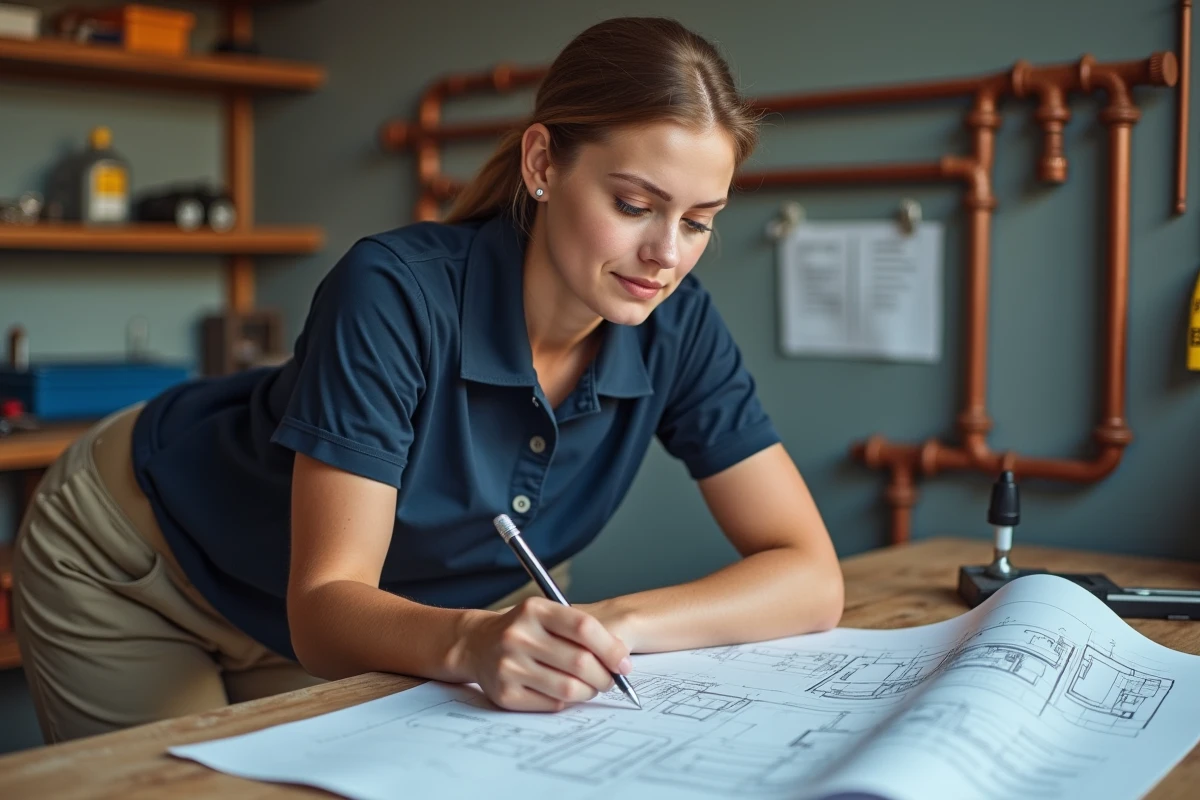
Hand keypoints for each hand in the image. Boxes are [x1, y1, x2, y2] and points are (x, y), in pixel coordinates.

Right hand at [459, 597, 631, 711]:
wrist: (477, 644)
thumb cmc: (523, 629)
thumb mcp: (546, 615)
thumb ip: (580, 629)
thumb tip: (620, 659)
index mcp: (534, 610)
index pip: (583, 627)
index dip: (611, 648)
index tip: (624, 663)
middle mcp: (518, 636)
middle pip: (580, 662)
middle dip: (605, 676)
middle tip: (611, 680)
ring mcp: (509, 666)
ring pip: (569, 688)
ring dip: (589, 691)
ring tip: (590, 687)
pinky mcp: (505, 694)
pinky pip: (552, 704)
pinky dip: (566, 701)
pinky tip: (564, 692)